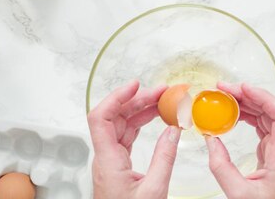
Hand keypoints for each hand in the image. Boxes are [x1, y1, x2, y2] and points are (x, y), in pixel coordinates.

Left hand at [88, 80, 180, 198]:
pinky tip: (157, 120)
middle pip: (115, 118)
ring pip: (122, 126)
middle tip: (164, 92)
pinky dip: (142, 125)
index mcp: (108, 161)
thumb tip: (173, 129)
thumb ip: (165, 157)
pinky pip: (127, 137)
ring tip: (165, 101)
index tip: (136, 85)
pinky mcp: (118, 167)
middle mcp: (105, 158)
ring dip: (142, 110)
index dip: (116, 97)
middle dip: (139, 100)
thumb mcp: (155, 190)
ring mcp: (111, 162)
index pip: (101, 118)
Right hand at [205, 83, 274, 198]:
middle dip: (248, 96)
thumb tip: (211, 140)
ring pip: (267, 117)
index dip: (265, 98)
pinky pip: (262, 127)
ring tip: (223, 98)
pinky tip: (232, 115)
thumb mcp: (239, 195)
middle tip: (223, 90)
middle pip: (272, 111)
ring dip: (246, 105)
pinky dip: (247, 117)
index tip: (243, 88)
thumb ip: (222, 168)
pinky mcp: (272, 153)